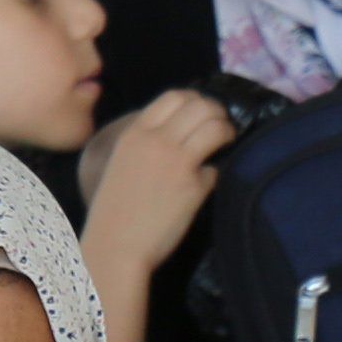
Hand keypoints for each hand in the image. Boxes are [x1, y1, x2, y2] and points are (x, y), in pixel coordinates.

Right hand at [84, 84, 237, 271]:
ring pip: (215, 127)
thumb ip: (147, 143)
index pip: (175, 96)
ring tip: (227, 144)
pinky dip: (216, 173)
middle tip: (222, 127)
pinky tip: (208, 184)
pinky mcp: (192, 186)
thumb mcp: (123, 161)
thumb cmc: (114, 209)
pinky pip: (216, 168)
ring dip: (227, 133)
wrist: (114, 245)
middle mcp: (156, 140)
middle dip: (218, 113)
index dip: (196, 101)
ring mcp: (176, 161)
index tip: (202, 113)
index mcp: (136, 133)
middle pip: (201, 106)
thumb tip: (179, 135)